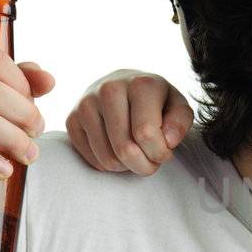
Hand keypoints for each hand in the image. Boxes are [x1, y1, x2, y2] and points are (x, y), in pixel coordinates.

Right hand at [66, 69, 194, 174]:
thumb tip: (167, 141)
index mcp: (141, 84)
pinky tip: (116, 149)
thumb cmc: (155, 101)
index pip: (146, 134)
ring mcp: (86, 104)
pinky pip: (92, 159)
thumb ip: (180, 122)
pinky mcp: (72, 119)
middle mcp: (109, 89)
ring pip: (108, 158)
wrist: (123, 86)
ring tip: (135, 153)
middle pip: (125, 149)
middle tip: (151, 160)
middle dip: (143, 165)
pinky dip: (108, 164)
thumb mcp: (177, 106)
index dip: (159, 153)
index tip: (165, 152)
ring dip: (126, 166)